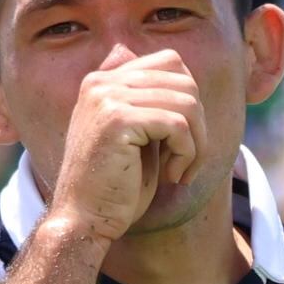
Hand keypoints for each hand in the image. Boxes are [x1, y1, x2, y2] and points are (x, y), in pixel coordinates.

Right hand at [42, 46, 206, 241]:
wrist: (83, 221)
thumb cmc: (114, 187)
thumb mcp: (138, 138)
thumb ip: (154, 106)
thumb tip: (189, 84)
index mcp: (104, 81)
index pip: (170, 62)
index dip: (189, 100)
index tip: (183, 139)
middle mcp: (101, 82)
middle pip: (183, 81)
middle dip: (199, 125)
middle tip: (188, 161)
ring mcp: (106, 98)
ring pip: (186, 103)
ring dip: (196, 143)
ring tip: (181, 171)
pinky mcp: (117, 119)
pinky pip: (177, 125)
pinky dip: (187, 153)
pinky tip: (173, 176)